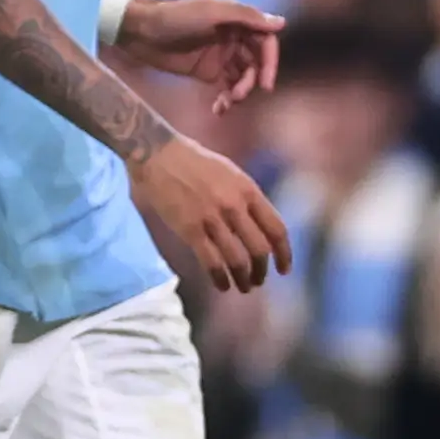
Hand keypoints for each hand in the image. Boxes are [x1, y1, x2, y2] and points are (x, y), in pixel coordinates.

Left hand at [114, 0, 282, 114]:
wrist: (138, 30)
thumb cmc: (173, 16)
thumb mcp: (210, 11)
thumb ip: (244, 16)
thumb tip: (281, 23)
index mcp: (236, 21)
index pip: (265, 42)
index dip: (270, 62)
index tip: (265, 83)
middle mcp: (232, 37)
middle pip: (256, 62)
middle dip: (253, 81)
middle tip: (240, 95)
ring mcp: (219, 55)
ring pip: (243, 77)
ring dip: (241, 92)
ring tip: (227, 103)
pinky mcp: (205, 70)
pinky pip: (226, 87)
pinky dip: (227, 99)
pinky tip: (219, 109)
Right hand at [131, 135, 292, 292]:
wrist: (155, 151)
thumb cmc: (190, 158)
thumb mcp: (229, 171)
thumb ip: (245, 196)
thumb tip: (256, 224)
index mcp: (248, 190)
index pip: (277, 229)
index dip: (284, 254)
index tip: (284, 269)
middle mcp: (234, 206)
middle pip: (260, 249)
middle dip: (262, 270)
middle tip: (258, 280)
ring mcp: (212, 218)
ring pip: (238, 260)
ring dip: (243, 279)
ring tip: (242, 287)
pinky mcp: (189, 228)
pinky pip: (211, 262)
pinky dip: (220, 278)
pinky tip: (221, 285)